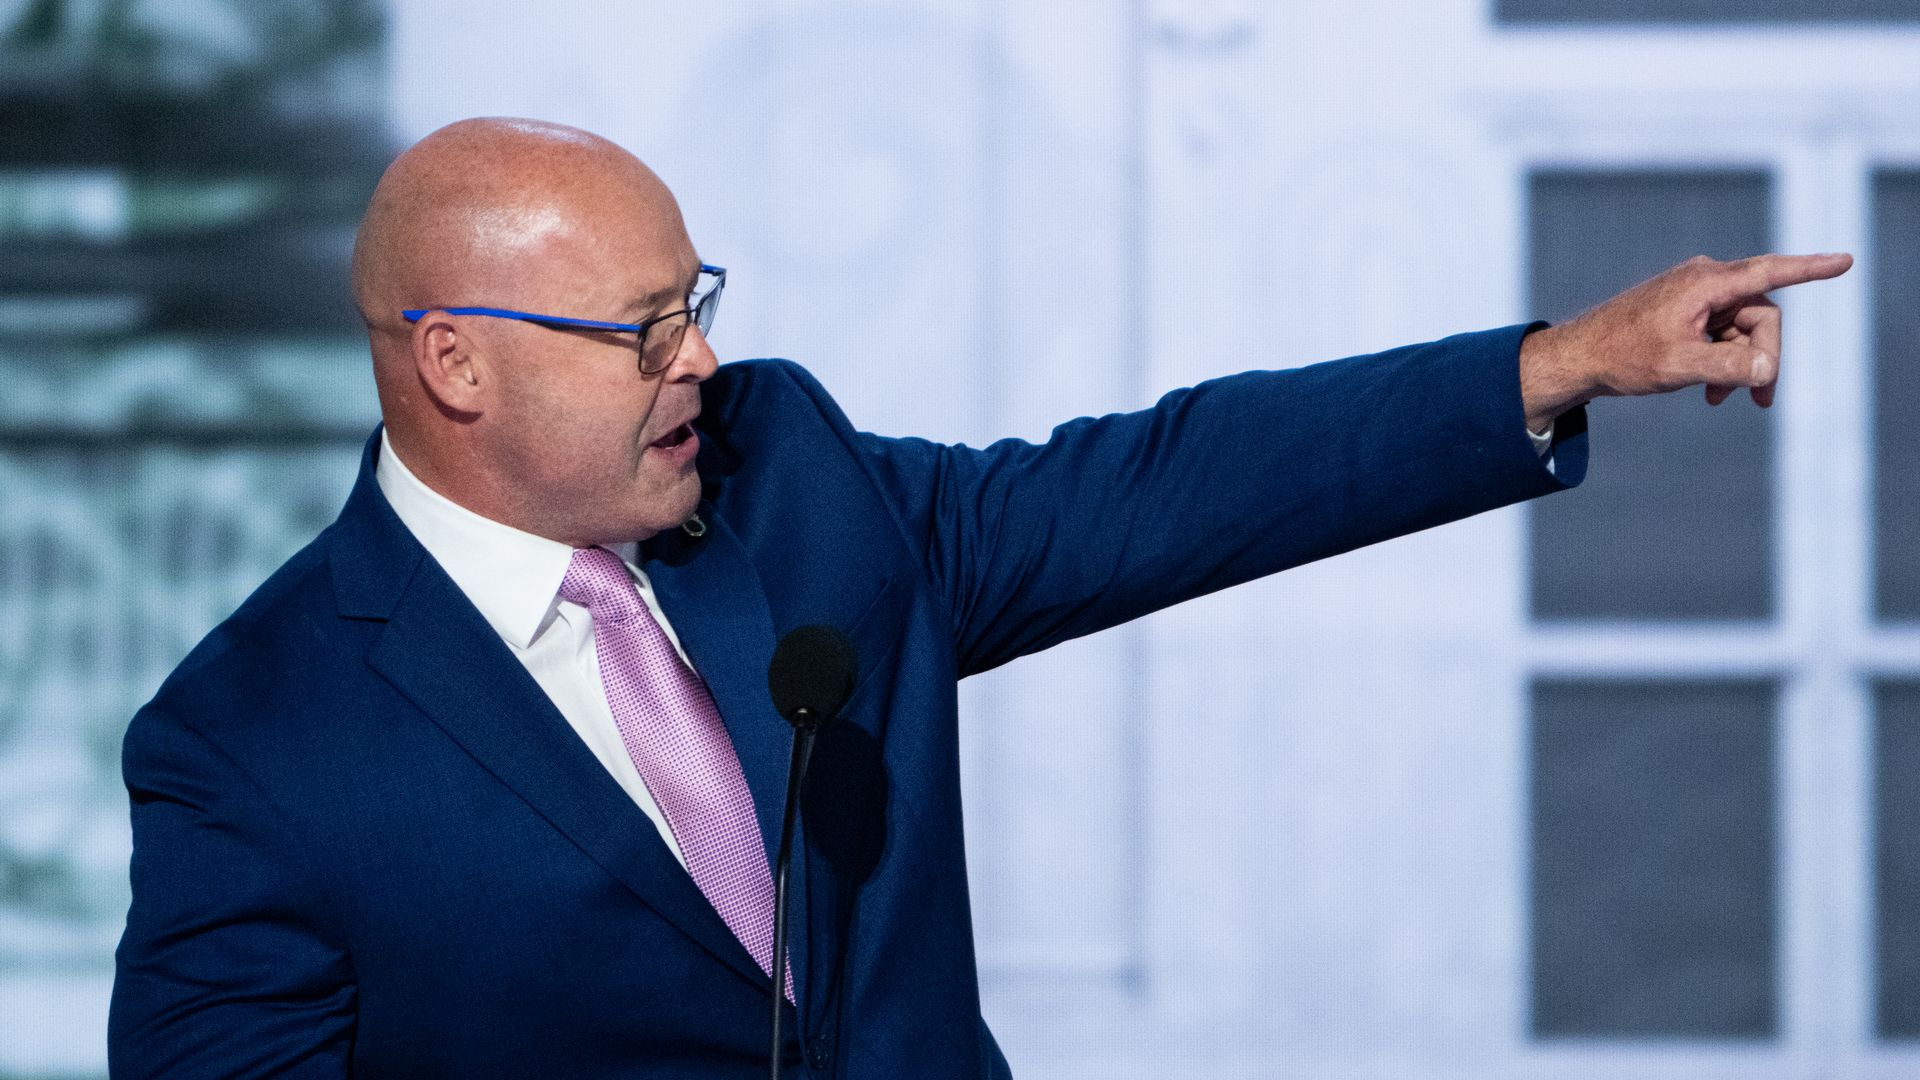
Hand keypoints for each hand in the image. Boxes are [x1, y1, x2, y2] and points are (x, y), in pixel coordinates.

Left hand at [1517, 252, 1853, 431]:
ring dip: (1741, 365)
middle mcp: (1704, 280)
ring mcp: (1695, 295)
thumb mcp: (1680, 367)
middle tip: (1761, 399)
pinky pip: (1721, 333)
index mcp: (1705, 283)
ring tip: (1726, 401)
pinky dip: (1723, 360)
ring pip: (1742, 329)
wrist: (1578, 358)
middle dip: (1764, 357)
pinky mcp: (1686, 311)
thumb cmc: (1623, 357)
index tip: (1846, 261)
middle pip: (1760, 316)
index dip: (1811, 269)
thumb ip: (1729, 368)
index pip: (1770, 272)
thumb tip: (1768, 370)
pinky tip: (1714, 392)